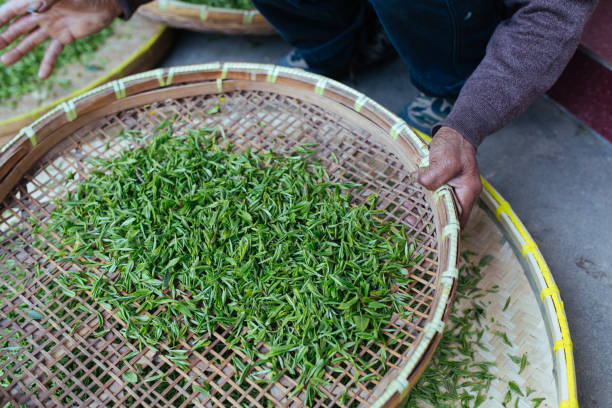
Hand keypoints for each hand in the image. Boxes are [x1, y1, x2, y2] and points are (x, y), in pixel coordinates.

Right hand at [0, 0, 121, 78]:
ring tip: (5, 62)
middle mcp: (41, 14)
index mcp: (36, 1)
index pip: (12, 11)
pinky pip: (54, 52)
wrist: (105, 2)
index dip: (0, 19)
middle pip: (18, 27)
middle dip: (4, 37)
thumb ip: (46, 0)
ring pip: (31, 41)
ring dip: (18, 51)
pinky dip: (48, 63)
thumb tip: (34, 9)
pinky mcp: (66, 37)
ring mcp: (52, 27)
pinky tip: (42, 76)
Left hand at [417, 126, 481, 226]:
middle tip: (411, 221)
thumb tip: (421, 183)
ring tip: (407, 213)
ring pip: (440, 207)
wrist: (455, 132)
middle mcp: (463, 194)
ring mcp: (454, 189)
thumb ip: (434, 176)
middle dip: (431, 221)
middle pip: (448, 215)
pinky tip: (410, 201)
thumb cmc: (453, 145)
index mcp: (467, 192)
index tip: (428, 230)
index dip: (445, 227)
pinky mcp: (445, 184)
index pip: (459, 219)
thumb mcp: (444, 160)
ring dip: (424, 211)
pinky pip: (434, 197)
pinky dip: (423, 200)